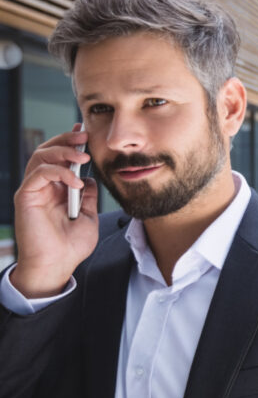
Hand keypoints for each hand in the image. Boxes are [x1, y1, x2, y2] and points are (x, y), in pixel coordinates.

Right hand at [11, 125, 98, 297]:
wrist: (57, 265)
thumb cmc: (71, 246)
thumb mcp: (89, 217)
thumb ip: (89, 197)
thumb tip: (91, 180)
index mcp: (57, 190)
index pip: (60, 159)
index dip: (70, 143)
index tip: (86, 133)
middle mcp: (44, 187)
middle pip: (48, 152)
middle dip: (66, 140)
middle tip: (84, 136)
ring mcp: (34, 191)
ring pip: (40, 157)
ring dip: (62, 151)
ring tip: (82, 156)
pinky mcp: (26, 196)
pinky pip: (39, 173)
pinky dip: (58, 172)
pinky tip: (76, 182)